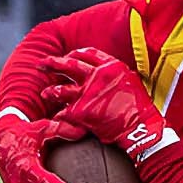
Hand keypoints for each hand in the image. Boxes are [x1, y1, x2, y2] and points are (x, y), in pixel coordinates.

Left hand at [33, 50, 182, 163]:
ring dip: (52, 91)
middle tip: (42, 64)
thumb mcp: (131, 82)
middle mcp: (97, 76)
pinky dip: (60, 115)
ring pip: (61, 89)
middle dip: (53, 64)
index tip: (68, 56)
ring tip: (45, 93)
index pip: (88, 54)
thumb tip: (106, 75)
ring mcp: (88, 93)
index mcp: (111, 66)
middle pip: (69, 65)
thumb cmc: (139, 109)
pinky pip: (64, 112)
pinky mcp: (81, 111)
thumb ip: (115, 75)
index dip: (75, 55)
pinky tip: (58, 118)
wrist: (140, 128)